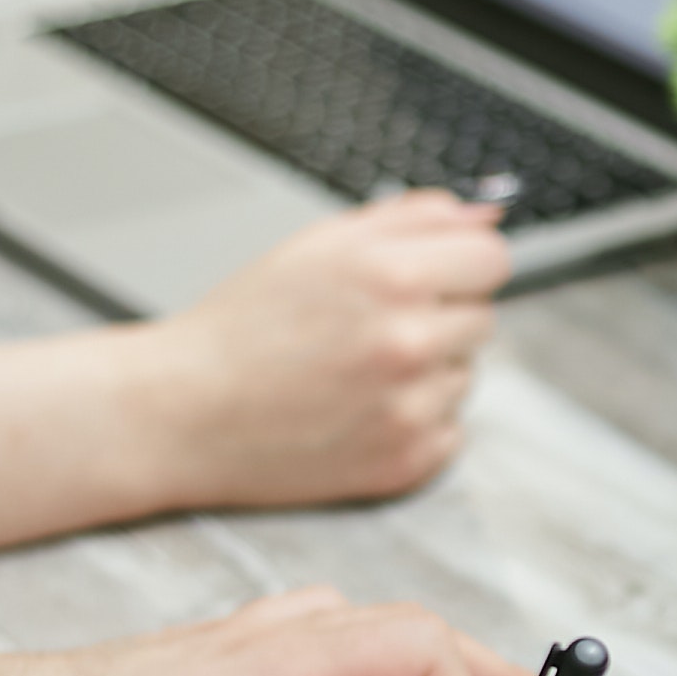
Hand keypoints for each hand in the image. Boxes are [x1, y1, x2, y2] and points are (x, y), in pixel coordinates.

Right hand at [149, 192, 511, 508]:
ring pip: (465, 377)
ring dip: (427, 374)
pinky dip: (416, 424)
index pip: (492, 259)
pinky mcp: (406, 461)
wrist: (184, 412)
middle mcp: (408, 340)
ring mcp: (410, 407)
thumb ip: (412, 220)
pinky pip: (451, 431)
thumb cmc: (246, 327)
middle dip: (439, 318)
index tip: (433, 278)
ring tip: (355, 374)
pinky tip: (359, 413)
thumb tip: (487, 214)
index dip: (461, 266)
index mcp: (390, 274)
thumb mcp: (319, 245)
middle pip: (482, 318)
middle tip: (369, 330)